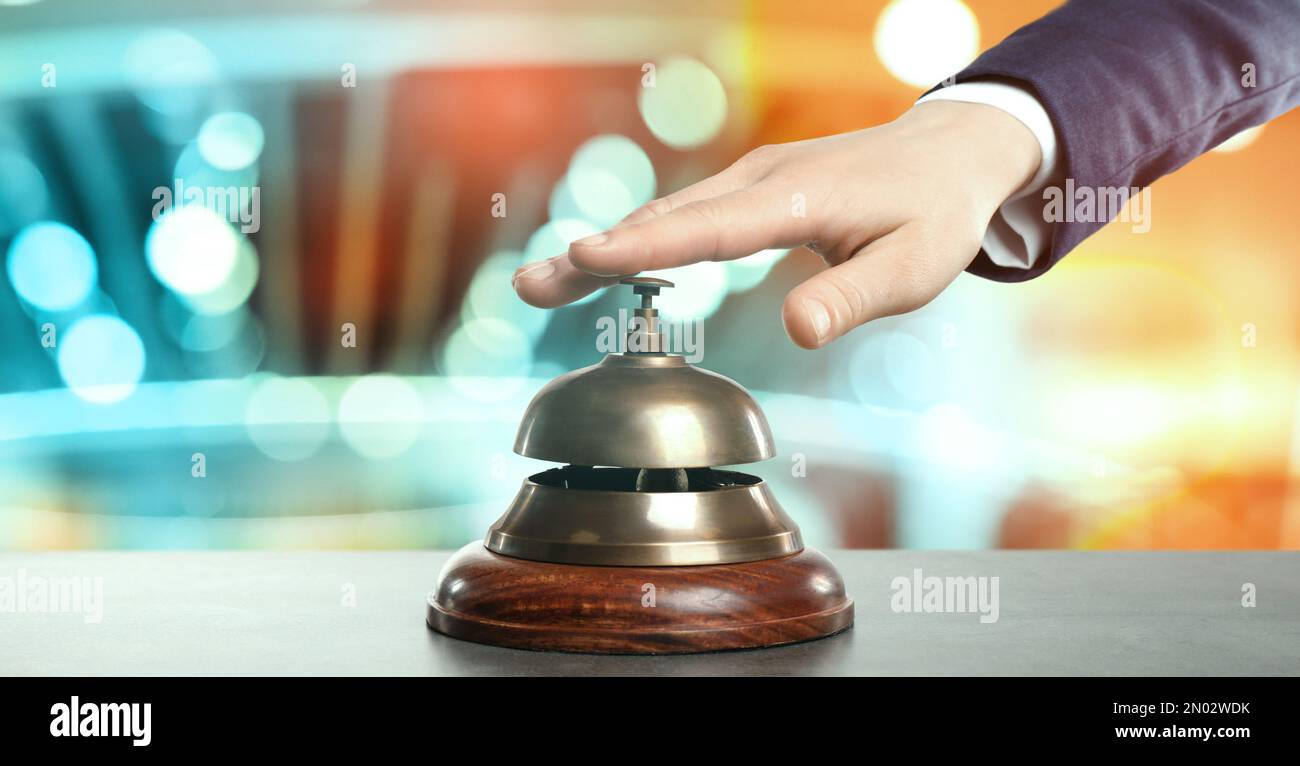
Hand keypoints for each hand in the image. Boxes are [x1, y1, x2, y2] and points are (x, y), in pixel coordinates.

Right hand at [512, 100, 1040, 348]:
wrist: (951, 153)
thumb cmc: (935, 214)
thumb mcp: (916, 265)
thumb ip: (855, 298)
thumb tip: (797, 330)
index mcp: (797, 198)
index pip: (709, 228)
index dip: (644, 247)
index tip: (583, 258)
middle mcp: (762, 180)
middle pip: (665, 218)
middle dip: (595, 253)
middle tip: (530, 284)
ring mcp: (753, 179)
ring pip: (667, 212)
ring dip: (607, 247)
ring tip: (546, 281)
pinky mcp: (753, 187)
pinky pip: (686, 212)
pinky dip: (641, 237)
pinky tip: (610, 260)